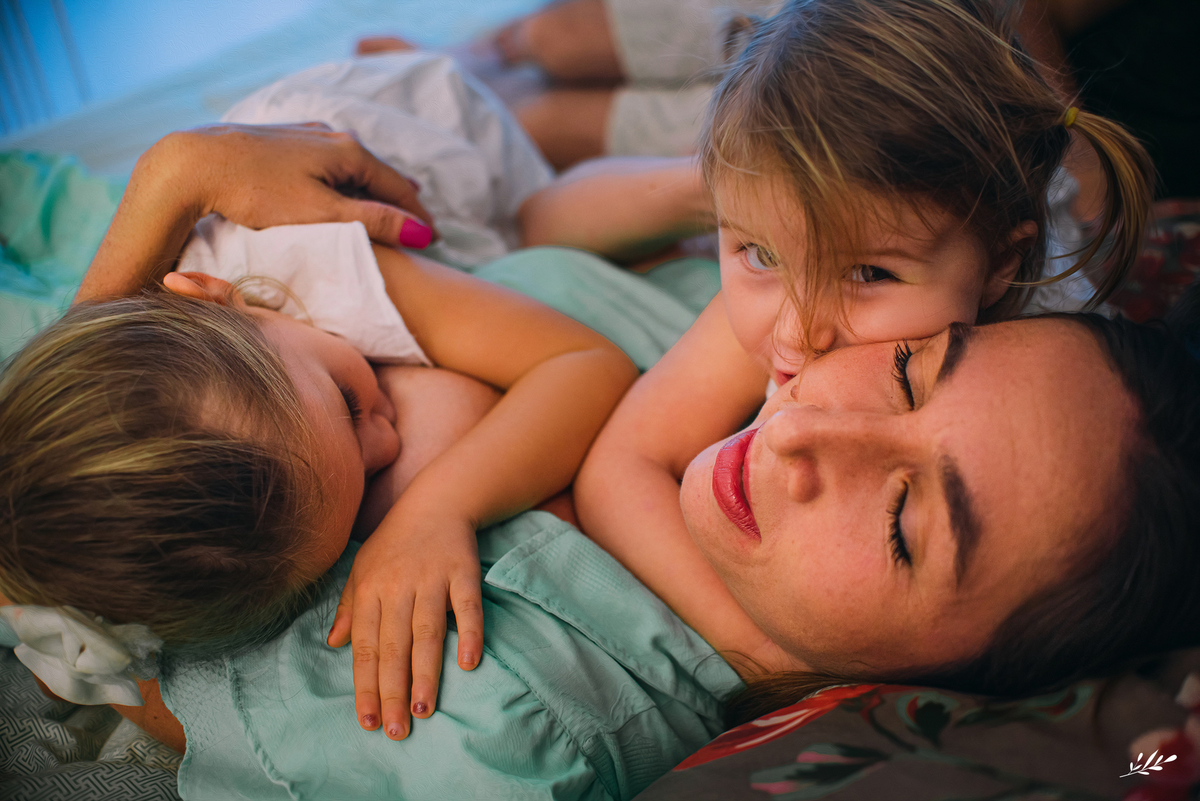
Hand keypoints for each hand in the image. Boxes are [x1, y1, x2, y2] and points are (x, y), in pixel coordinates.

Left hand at [159, 122, 437, 245]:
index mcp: (349, 152)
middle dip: (399, 199)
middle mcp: (331, 135)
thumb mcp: (322, 213)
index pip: (397, 187)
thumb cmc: (257, 192)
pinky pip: (327, 161)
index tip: (434, 240)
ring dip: (372, 187)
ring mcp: (304, 134)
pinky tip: (339, 183)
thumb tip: (421, 232)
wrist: (194, 163)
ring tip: (388, 205)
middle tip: (418, 226)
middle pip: (378, 172)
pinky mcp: (280, 140)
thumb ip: (373, 222)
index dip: (417, 216)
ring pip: (352, 165)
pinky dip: (344, 178)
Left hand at [326, 510, 483, 739]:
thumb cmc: (395, 542)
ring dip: (425, 673)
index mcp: (370, 590)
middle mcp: (398, 587)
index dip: (365, 686)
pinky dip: (469, 633)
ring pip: (427, 632)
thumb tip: (334, 644)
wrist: (436, 501)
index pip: (366, 648)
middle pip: (394, 647)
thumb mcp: (362, 569)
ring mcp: (432, 579)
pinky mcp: (463, 571)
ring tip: (423, 710)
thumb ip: (349, 607)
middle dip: (392, 692)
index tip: (367, 722)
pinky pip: (467, 606)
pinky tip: (469, 664)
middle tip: (395, 731)